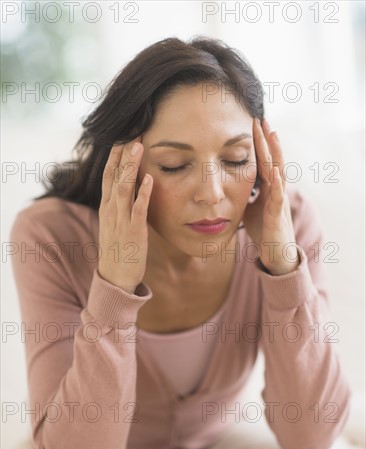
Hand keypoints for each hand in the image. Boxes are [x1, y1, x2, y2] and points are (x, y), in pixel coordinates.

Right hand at [98, 138, 152, 293]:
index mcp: (107, 207)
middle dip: (122, 154)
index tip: (124, 136)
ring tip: (138, 147)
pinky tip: (150, 179)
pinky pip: (138, 210)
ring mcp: (121, 221)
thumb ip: (121, 206)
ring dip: (130, 167)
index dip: (115, 155)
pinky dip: (143, 194)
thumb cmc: (118, 251)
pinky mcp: (134, 233)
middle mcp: (111, 211)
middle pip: (113, 176)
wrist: (115, 279)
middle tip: (132, 132)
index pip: (108, 175)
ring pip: (123, 188)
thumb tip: (130, 189)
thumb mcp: (116, 224)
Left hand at [242, 117, 299, 275]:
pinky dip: (277, 184)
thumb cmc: (264, 229)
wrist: (277, 253)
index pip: (262, 159)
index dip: (258, 142)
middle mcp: (275, 190)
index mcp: (267, 187)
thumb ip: (242, 193)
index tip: (253, 122)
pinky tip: (274, 171)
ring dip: (275, 153)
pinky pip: (278, 198)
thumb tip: (226, 183)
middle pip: (271, 159)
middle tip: (261, 117)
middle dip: (266, 139)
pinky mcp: (277, 216)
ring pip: (278, 172)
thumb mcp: (249, 207)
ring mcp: (278, 201)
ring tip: (272, 134)